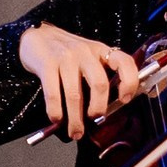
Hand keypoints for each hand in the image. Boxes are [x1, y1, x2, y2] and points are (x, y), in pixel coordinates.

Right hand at [18, 24, 141, 139]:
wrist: (36, 34)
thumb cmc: (65, 52)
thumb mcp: (87, 56)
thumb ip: (98, 74)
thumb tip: (104, 110)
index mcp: (101, 51)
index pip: (124, 62)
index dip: (129, 82)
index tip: (124, 100)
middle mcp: (86, 52)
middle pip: (99, 84)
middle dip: (98, 108)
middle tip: (94, 119)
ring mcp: (66, 57)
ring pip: (75, 94)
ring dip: (75, 119)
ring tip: (75, 132)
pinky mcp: (47, 64)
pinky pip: (53, 94)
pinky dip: (55, 111)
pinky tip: (56, 118)